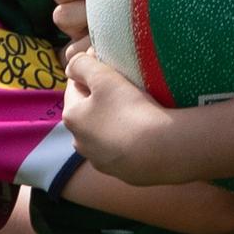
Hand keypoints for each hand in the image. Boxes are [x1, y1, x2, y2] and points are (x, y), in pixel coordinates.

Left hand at [62, 48, 180, 184]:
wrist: (162, 151)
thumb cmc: (129, 110)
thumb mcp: (104, 78)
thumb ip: (83, 65)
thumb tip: (72, 64)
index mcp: (72, 118)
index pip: (74, 86)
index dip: (89, 70)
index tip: (108, 61)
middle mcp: (80, 142)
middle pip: (88, 110)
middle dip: (101, 97)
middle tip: (124, 84)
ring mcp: (101, 161)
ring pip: (104, 131)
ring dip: (113, 119)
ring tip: (136, 108)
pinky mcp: (122, 172)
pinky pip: (121, 148)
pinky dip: (127, 138)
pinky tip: (143, 131)